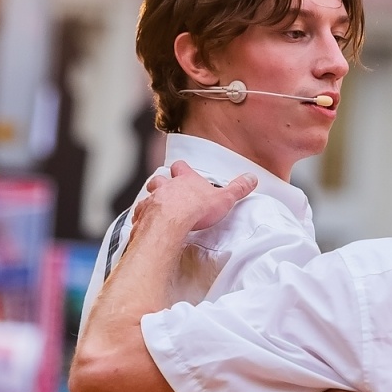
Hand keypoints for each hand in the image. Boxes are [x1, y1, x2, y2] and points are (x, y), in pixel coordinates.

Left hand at [136, 160, 257, 233]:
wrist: (171, 222)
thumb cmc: (196, 209)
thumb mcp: (224, 198)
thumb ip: (238, 188)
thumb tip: (252, 178)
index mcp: (186, 180)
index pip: (182, 167)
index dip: (182, 169)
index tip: (184, 171)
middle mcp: (166, 186)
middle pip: (160, 178)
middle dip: (162, 183)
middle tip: (168, 190)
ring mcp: (153, 200)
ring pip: (148, 194)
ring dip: (152, 199)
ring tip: (156, 207)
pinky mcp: (143, 215)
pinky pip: (140, 214)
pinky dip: (142, 217)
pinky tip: (146, 224)